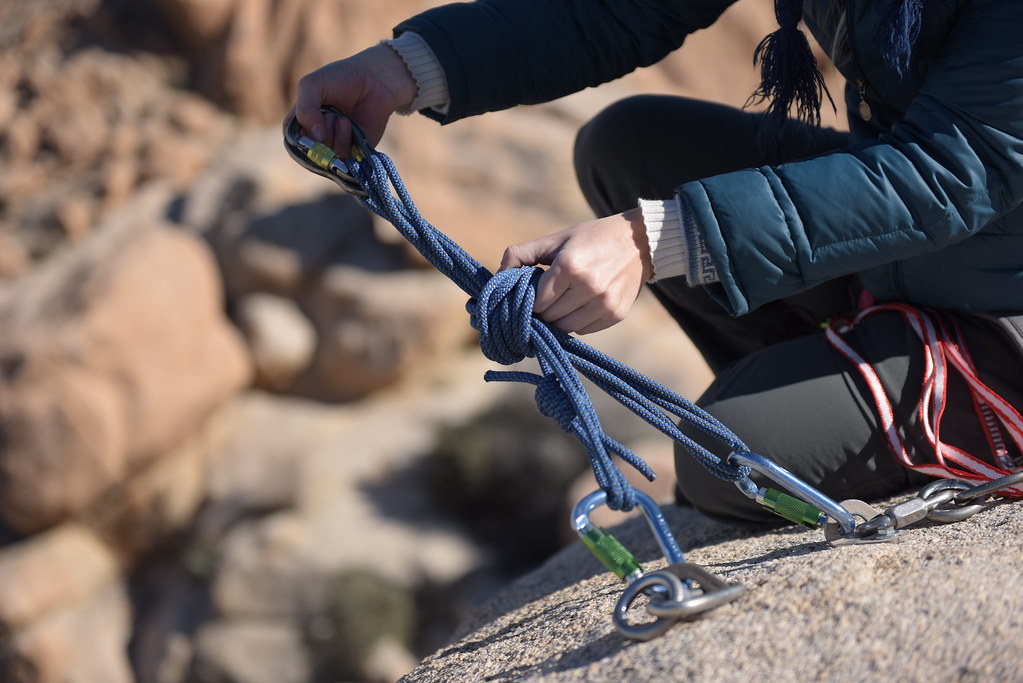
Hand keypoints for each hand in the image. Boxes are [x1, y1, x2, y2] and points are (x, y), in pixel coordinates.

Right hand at [289, 44, 417, 154]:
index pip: (292, 143)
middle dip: (320, 133)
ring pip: (328, 160)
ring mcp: (337, 148)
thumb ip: (304, 109)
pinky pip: (346, 162)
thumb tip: (316, 139)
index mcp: (301, 125)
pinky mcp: (356, 154)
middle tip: (330, 113)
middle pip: (311, 154)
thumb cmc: (339, 79)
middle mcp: (317, 140)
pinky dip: (346, 144)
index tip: (312, 118)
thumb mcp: (311, 85)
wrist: (373, 78)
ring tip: (342, 119)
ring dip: (334, 136)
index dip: (301, 136)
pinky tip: (350, 126)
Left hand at [499, 208, 652, 334]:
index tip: (531, 295)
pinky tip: (580, 304)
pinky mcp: (616, 314)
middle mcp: (588, 287)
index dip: (530, 301)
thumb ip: (521, 254)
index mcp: (569, 266)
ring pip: (565, 328)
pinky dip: (577, 322)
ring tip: (561, 302)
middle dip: (542, 311)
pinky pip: (584, 330)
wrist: (639, 242)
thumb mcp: (556, 239)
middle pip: (549, 317)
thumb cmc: (591, 238)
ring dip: (558, 319)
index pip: (536, 302)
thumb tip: (497, 277)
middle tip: (545, 299)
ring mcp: (604, 303)